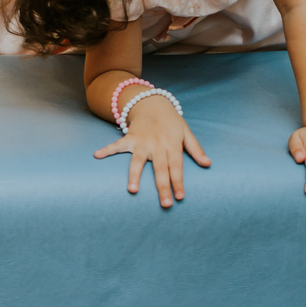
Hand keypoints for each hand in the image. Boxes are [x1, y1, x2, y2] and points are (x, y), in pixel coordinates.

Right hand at [94, 94, 210, 207]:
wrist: (151, 102)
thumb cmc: (170, 121)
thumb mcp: (186, 132)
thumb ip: (195, 149)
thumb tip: (208, 164)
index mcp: (172, 145)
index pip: (176, 167)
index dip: (178, 182)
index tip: (179, 197)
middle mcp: (157, 145)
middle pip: (160, 169)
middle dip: (162, 187)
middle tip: (165, 204)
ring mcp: (141, 142)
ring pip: (137, 161)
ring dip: (135, 175)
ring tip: (132, 190)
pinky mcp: (129, 138)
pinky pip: (116, 145)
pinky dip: (106, 149)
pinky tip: (97, 155)